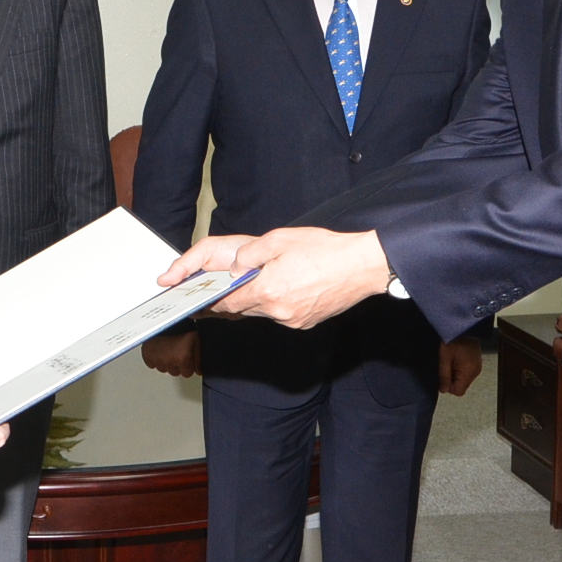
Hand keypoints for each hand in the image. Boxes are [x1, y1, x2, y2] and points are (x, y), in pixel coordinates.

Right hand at [140, 330, 199, 377]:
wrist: (166, 317)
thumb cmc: (181, 326)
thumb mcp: (196, 341)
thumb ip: (199, 358)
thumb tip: (199, 371)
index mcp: (181, 358)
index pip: (187, 373)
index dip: (188, 365)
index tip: (186, 357)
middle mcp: (168, 361)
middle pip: (175, 372)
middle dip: (177, 364)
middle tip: (177, 351)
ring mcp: (156, 358)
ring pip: (163, 369)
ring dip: (166, 361)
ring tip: (168, 348)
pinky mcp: (146, 355)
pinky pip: (151, 364)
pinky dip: (155, 358)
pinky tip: (160, 350)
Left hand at [167, 226, 389, 331]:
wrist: (362, 266)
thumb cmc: (325, 250)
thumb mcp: (279, 240)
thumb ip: (250, 255)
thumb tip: (234, 267)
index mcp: (268, 290)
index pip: (229, 302)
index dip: (212, 302)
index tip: (199, 302)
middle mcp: (278, 311)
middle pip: (244, 310)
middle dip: (232, 300)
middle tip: (220, 293)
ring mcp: (293, 320)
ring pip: (263, 313)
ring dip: (256, 301)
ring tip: (258, 284)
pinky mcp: (305, 322)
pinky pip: (282, 315)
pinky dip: (276, 304)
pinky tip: (284, 289)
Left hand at [439, 337, 482, 396]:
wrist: (464, 325)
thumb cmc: (452, 340)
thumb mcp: (444, 358)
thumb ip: (444, 376)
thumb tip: (443, 391)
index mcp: (469, 372)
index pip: (458, 391)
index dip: (448, 386)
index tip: (443, 374)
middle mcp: (476, 372)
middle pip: (461, 386)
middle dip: (451, 379)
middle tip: (446, 365)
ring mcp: (477, 367)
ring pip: (463, 379)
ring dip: (455, 374)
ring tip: (451, 360)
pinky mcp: (476, 362)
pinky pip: (466, 372)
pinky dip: (459, 369)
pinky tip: (456, 359)